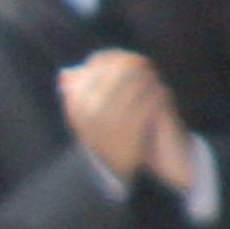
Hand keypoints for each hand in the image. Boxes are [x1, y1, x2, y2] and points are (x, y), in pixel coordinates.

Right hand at [59, 53, 173, 182]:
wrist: (110, 170)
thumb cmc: (98, 137)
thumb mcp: (81, 117)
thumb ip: (75, 95)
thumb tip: (69, 73)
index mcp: (75, 102)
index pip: (96, 67)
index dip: (113, 58)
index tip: (125, 58)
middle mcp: (89, 109)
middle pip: (118, 71)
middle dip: (133, 64)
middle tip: (144, 64)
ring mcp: (110, 118)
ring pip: (136, 83)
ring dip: (147, 76)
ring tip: (153, 76)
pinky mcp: (132, 128)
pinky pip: (149, 100)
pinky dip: (157, 93)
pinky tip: (161, 92)